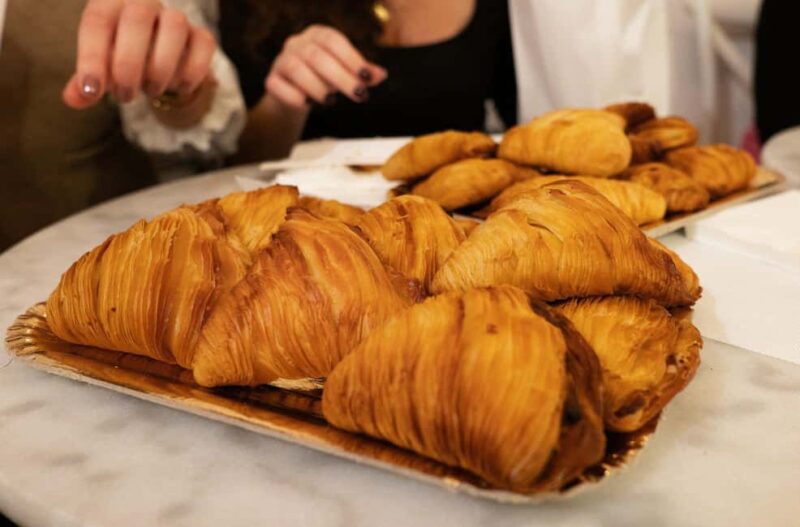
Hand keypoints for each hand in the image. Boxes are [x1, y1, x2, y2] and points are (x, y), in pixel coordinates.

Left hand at [63, 0, 216, 108]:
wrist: (159, 58)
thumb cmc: (122, 60)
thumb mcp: (100, 70)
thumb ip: (85, 83)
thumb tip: (74, 98)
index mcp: (110, 4)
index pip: (97, 21)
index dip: (92, 57)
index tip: (91, 91)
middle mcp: (143, 2)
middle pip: (138, 17)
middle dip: (129, 64)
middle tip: (124, 96)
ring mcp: (175, 17)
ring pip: (174, 27)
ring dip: (160, 68)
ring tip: (150, 91)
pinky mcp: (201, 35)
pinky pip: (203, 45)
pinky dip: (190, 72)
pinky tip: (178, 87)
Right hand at [265, 25, 387, 109]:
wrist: (296, 95)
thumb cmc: (326, 79)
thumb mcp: (347, 74)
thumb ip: (363, 74)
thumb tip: (381, 75)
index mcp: (317, 35)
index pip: (333, 40)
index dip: (351, 58)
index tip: (367, 77)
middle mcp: (297, 43)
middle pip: (316, 56)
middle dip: (341, 77)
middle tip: (360, 95)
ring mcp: (281, 60)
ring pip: (295, 68)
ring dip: (317, 87)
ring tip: (331, 101)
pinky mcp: (270, 79)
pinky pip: (277, 85)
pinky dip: (294, 96)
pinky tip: (307, 104)